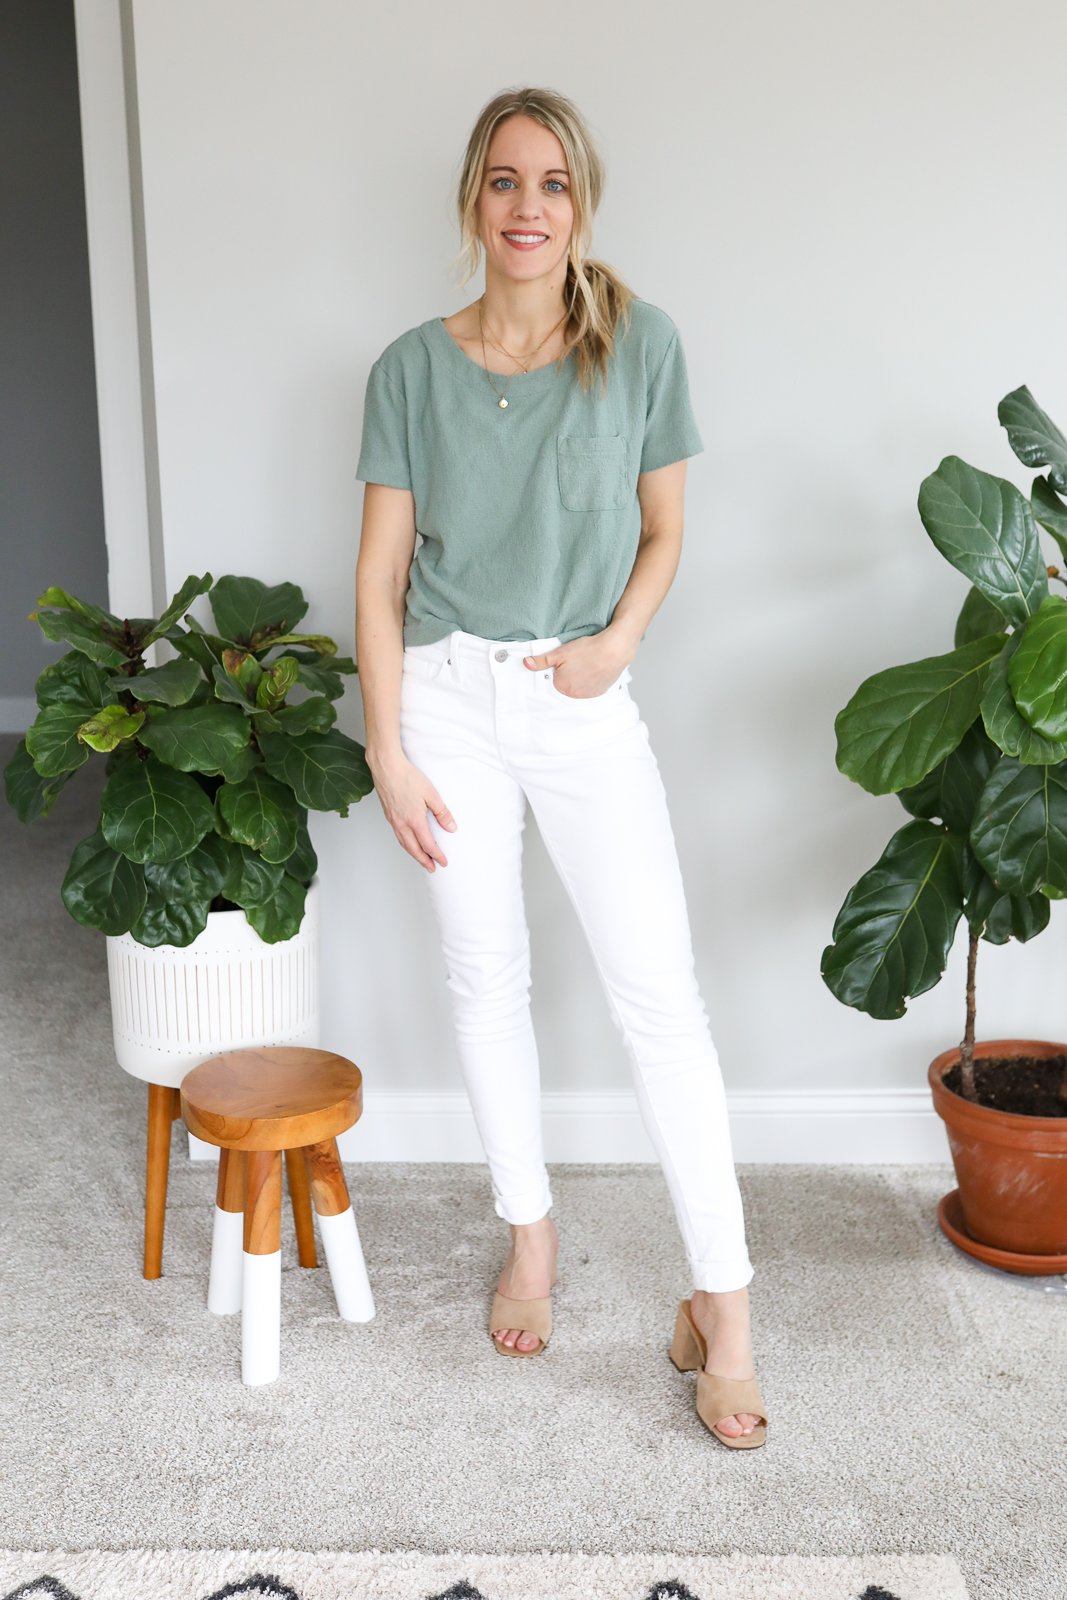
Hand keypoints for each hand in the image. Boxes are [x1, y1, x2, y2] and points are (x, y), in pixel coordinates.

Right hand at [369, 751, 456, 870]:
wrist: (386, 767)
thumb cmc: (408, 777)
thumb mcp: (431, 794)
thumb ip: (442, 813)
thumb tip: (451, 828)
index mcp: (414, 820)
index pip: (427, 845)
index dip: (437, 855)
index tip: (443, 862)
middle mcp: (402, 824)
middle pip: (414, 849)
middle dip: (424, 860)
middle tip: (432, 868)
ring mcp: (393, 820)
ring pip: (404, 843)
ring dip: (413, 854)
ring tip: (421, 859)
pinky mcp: (388, 814)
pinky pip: (398, 835)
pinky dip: (405, 843)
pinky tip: (408, 841)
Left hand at [522, 627, 634, 697]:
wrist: (614, 650)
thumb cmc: (588, 650)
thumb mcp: (560, 652)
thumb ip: (541, 661)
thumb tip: (526, 664)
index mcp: (561, 685)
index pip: (554, 677)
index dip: (560, 667)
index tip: (568, 660)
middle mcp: (573, 694)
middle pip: (566, 683)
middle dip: (569, 673)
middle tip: (578, 660)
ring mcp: (588, 694)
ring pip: (579, 685)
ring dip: (581, 677)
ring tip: (587, 663)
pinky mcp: (600, 692)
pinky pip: (591, 687)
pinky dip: (591, 680)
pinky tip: (595, 669)